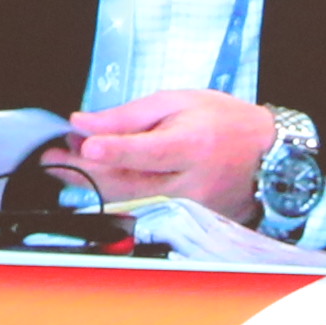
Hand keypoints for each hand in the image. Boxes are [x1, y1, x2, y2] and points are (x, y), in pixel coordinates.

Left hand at [56, 88, 276, 214]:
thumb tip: (84, 126)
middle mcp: (192, 183)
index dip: (114, 149)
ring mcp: (190, 208)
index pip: (148, 151)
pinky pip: (140, 210)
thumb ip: (128, 116)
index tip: (85, 144)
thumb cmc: (225, 123)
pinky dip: (114, 195)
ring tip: (70, 163)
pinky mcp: (186, 222)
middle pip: (128, 184)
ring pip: (127, 203)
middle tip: (54, 155)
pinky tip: (98, 180)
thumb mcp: (178, 102)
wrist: (270, 158)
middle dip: (85, 170)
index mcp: (193, 145)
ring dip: (92, 184)